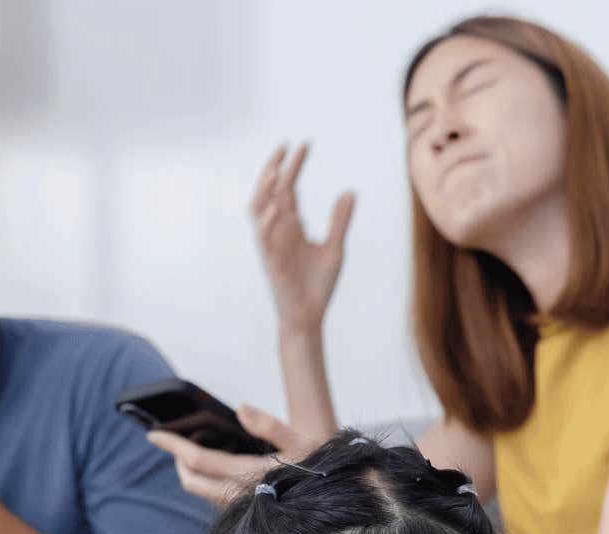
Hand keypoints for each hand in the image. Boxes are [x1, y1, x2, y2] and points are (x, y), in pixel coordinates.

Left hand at [146, 405, 318, 505]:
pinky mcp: (249, 513)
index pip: (199, 460)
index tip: (152, 433)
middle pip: (192, 481)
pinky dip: (206, 480)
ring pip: (203, 492)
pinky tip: (215, 466)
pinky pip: (216, 497)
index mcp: (250, 476)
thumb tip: (239, 409)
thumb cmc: (325, 468)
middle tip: (171, 440)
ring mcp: (244, 508)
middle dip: (177, 460)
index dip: (173, 445)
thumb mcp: (305, 440)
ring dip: (190, 471)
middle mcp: (242, 497)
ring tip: (190, 450)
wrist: (343, 500)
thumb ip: (272, 425)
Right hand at [251, 143, 354, 334]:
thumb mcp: (335, 248)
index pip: (288, 188)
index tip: (304, 144)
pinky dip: (267, 221)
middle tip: (288, 147)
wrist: (309, 315)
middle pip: (271, 192)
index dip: (294, 166)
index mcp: (292, 225)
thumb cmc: (318, 284)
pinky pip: (263, 237)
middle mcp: (278, 230)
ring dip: (263, 190)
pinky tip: (277, 206)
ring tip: (275, 170)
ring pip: (259, 210)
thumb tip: (349, 192)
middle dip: (277, 168)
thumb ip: (340, 221)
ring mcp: (272, 244)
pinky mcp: (271, 261)